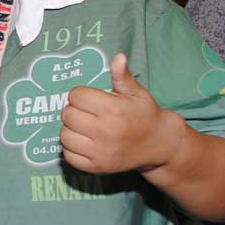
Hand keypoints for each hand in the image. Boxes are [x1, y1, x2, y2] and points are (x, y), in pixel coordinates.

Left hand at [60, 53, 183, 174]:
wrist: (159, 144)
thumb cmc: (145, 114)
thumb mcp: (137, 93)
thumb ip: (123, 76)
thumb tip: (118, 57)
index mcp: (114, 110)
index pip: (76, 96)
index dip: (81, 95)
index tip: (90, 98)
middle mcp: (106, 132)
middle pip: (68, 115)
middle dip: (74, 110)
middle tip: (86, 112)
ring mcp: (101, 152)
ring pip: (65, 136)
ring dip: (70, 130)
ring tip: (84, 127)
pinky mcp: (97, 167)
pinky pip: (68, 156)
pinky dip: (72, 149)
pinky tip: (83, 142)